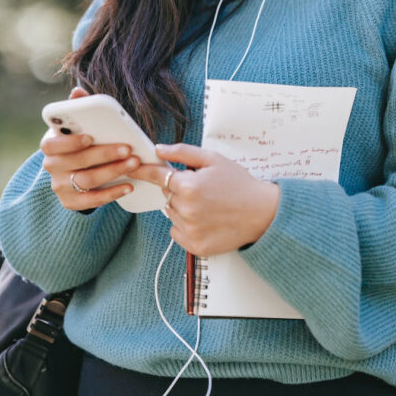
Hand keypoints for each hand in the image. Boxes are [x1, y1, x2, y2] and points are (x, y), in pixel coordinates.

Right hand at [42, 86, 141, 211]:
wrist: (75, 172)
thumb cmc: (80, 143)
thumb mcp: (77, 126)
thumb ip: (78, 109)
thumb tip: (78, 92)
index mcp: (50, 145)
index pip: (52, 145)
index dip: (70, 142)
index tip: (90, 137)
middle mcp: (51, 166)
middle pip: (77, 162)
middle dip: (104, 155)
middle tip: (128, 149)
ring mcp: (59, 186)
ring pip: (86, 181)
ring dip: (113, 172)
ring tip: (134, 164)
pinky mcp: (70, 202)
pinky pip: (91, 201)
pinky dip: (111, 194)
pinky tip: (128, 185)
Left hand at [128, 143, 279, 255]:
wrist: (262, 213)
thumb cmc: (239, 184)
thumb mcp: (213, 160)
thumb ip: (183, 152)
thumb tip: (159, 149)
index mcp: (189, 186)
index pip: (157, 176)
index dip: (144, 170)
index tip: (133, 168)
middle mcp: (186, 210)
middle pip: (166, 195)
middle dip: (178, 189)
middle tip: (201, 188)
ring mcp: (190, 230)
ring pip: (171, 213)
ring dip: (182, 208)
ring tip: (207, 205)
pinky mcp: (195, 246)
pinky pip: (177, 232)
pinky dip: (185, 226)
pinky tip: (205, 220)